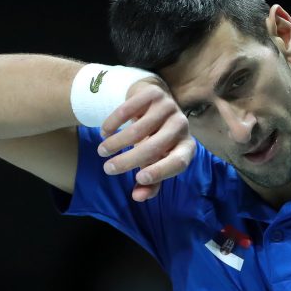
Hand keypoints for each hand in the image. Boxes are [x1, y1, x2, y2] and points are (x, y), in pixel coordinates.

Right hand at [97, 77, 195, 201]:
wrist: (153, 105)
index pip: (179, 162)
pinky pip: (128, 109)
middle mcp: (182, 126)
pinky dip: (113, 123)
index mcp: (187, 147)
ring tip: (103, 150)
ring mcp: (170, 107)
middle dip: (127, 161)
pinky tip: (105, 132)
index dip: (160, 172)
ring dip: (115, 143)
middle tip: (107, 169)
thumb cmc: (156, 141)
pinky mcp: (154, 93)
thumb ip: (150, 183)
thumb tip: (137, 197)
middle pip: (154, 147)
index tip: (138, 179)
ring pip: (138, 129)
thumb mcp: (155, 162)